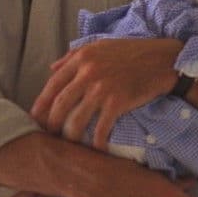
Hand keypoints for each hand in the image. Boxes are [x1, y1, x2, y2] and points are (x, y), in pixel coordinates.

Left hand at [30, 37, 181, 149]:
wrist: (162, 60)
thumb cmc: (131, 52)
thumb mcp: (99, 46)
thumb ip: (73, 55)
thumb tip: (51, 68)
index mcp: (81, 58)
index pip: (52, 84)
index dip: (41, 104)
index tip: (35, 118)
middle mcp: (88, 73)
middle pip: (60, 105)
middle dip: (51, 124)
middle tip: (48, 136)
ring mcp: (102, 89)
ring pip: (76, 120)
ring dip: (69, 137)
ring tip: (68, 146)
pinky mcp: (117, 102)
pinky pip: (100, 128)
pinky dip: (95, 142)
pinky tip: (95, 150)